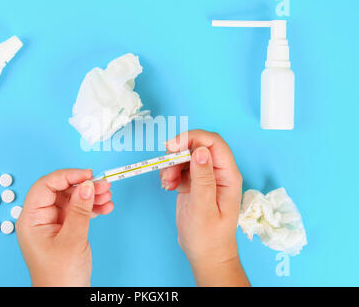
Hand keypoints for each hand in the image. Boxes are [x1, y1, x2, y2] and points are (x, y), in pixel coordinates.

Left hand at [16, 169, 112, 286]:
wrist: (66, 297)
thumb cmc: (60, 276)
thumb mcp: (73, 239)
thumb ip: (80, 210)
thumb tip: (87, 185)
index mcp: (31, 220)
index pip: (45, 186)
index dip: (67, 176)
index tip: (87, 174)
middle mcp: (39, 219)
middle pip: (61, 191)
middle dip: (83, 186)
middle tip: (103, 184)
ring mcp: (52, 224)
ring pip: (71, 200)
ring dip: (91, 196)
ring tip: (108, 196)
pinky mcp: (64, 230)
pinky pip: (77, 212)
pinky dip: (91, 208)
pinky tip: (105, 207)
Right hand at [160, 130, 248, 285]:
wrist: (205, 255)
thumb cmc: (208, 237)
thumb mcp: (203, 208)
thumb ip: (202, 178)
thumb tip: (201, 150)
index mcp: (228, 176)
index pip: (213, 143)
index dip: (193, 138)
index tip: (173, 146)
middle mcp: (218, 173)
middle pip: (198, 146)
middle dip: (178, 152)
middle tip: (166, 168)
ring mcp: (205, 178)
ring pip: (186, 156)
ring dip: (172, 164)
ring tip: (167, 183)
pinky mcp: (194, 184)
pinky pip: (180, 168)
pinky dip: (170, 173)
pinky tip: (168, 186)